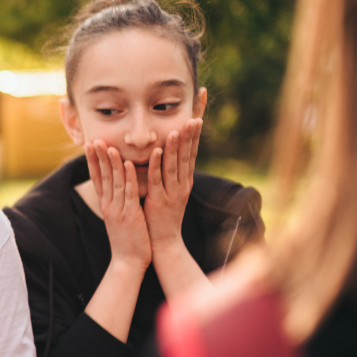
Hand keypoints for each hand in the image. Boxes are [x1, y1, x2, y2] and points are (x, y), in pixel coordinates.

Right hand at [85, 140, 151, 271]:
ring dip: (111, 162)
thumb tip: (118, 188)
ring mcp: (117, 209)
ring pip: (113, 181)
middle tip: (93, 139)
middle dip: (97, 157)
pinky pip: (127, 192)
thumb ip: (118, 201)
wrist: (128, 261)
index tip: (89, 145)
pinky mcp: (129, 215)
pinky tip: (127, 164)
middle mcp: (109, 204)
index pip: (97, 178)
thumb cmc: (127, 239)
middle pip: (101, 176)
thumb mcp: (120, 217)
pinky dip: (127, 177)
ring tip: (108, 145)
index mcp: (106, 204)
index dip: (92, 161)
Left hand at [143, 119, 201, 253]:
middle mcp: (183, 183)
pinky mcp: (160, 200)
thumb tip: (168, 153)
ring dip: (176, 145)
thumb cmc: (163, 215)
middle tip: (196, 114)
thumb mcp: (170, 190)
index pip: (191, 150)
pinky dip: (158, 164)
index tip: (198, 113)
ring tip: (178, 127)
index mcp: (185, 180)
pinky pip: (158, 179)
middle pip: (188, 154)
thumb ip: (170, 173)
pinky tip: (158, 150)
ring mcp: (173, 192)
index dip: (195, 132)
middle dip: (191, 133)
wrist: (164, 243)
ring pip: (175, 164)